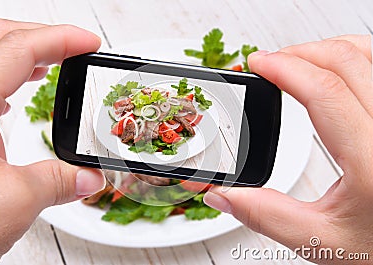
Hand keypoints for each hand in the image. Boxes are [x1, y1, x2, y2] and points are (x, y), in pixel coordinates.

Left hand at [0, 19, 104, 264]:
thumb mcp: (14, 200)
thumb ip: (59, 181)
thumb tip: (89, 179)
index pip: (19, 48)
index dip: (60, 38)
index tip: (89, 42)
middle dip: (41, 36)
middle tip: (74, 45)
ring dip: (22, 56)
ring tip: (52, 62)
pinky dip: (4, 84)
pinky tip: (14, 98)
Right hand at [204, 35, 371, 263]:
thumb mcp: (321, 240)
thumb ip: (266, 216)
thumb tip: (222, 196)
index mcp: (371, 161)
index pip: (326, 92)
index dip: (285, 68)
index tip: (258, 63)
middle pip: (347, 61)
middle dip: (300, 53)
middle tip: (270, 64)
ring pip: (370, 54)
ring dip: (327, 51)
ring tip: (296, 64)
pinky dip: (351, 58)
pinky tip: (331, 72)